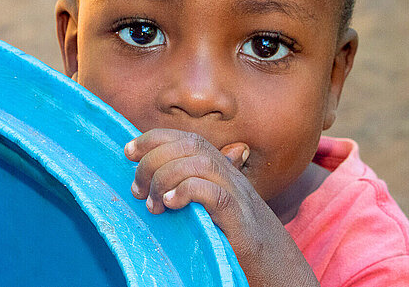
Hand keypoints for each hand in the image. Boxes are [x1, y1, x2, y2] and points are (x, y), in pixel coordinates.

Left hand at [125, 128, 319, 286]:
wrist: (280, 271)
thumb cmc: (237, 240)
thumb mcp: (211, 208)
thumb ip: (190, 189)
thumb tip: (155, 182)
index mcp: (221, 170)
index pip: (187, 138)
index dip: (155, 138)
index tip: (128, 151)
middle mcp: (231, 176)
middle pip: (190, 145)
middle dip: (154, 158)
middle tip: (137, 188)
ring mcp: (239, 196)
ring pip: (200, 164)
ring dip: (166, 177)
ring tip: (152, 203)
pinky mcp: (242, 223)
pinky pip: (216, 194)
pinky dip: (189, 191)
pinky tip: (170, 204)